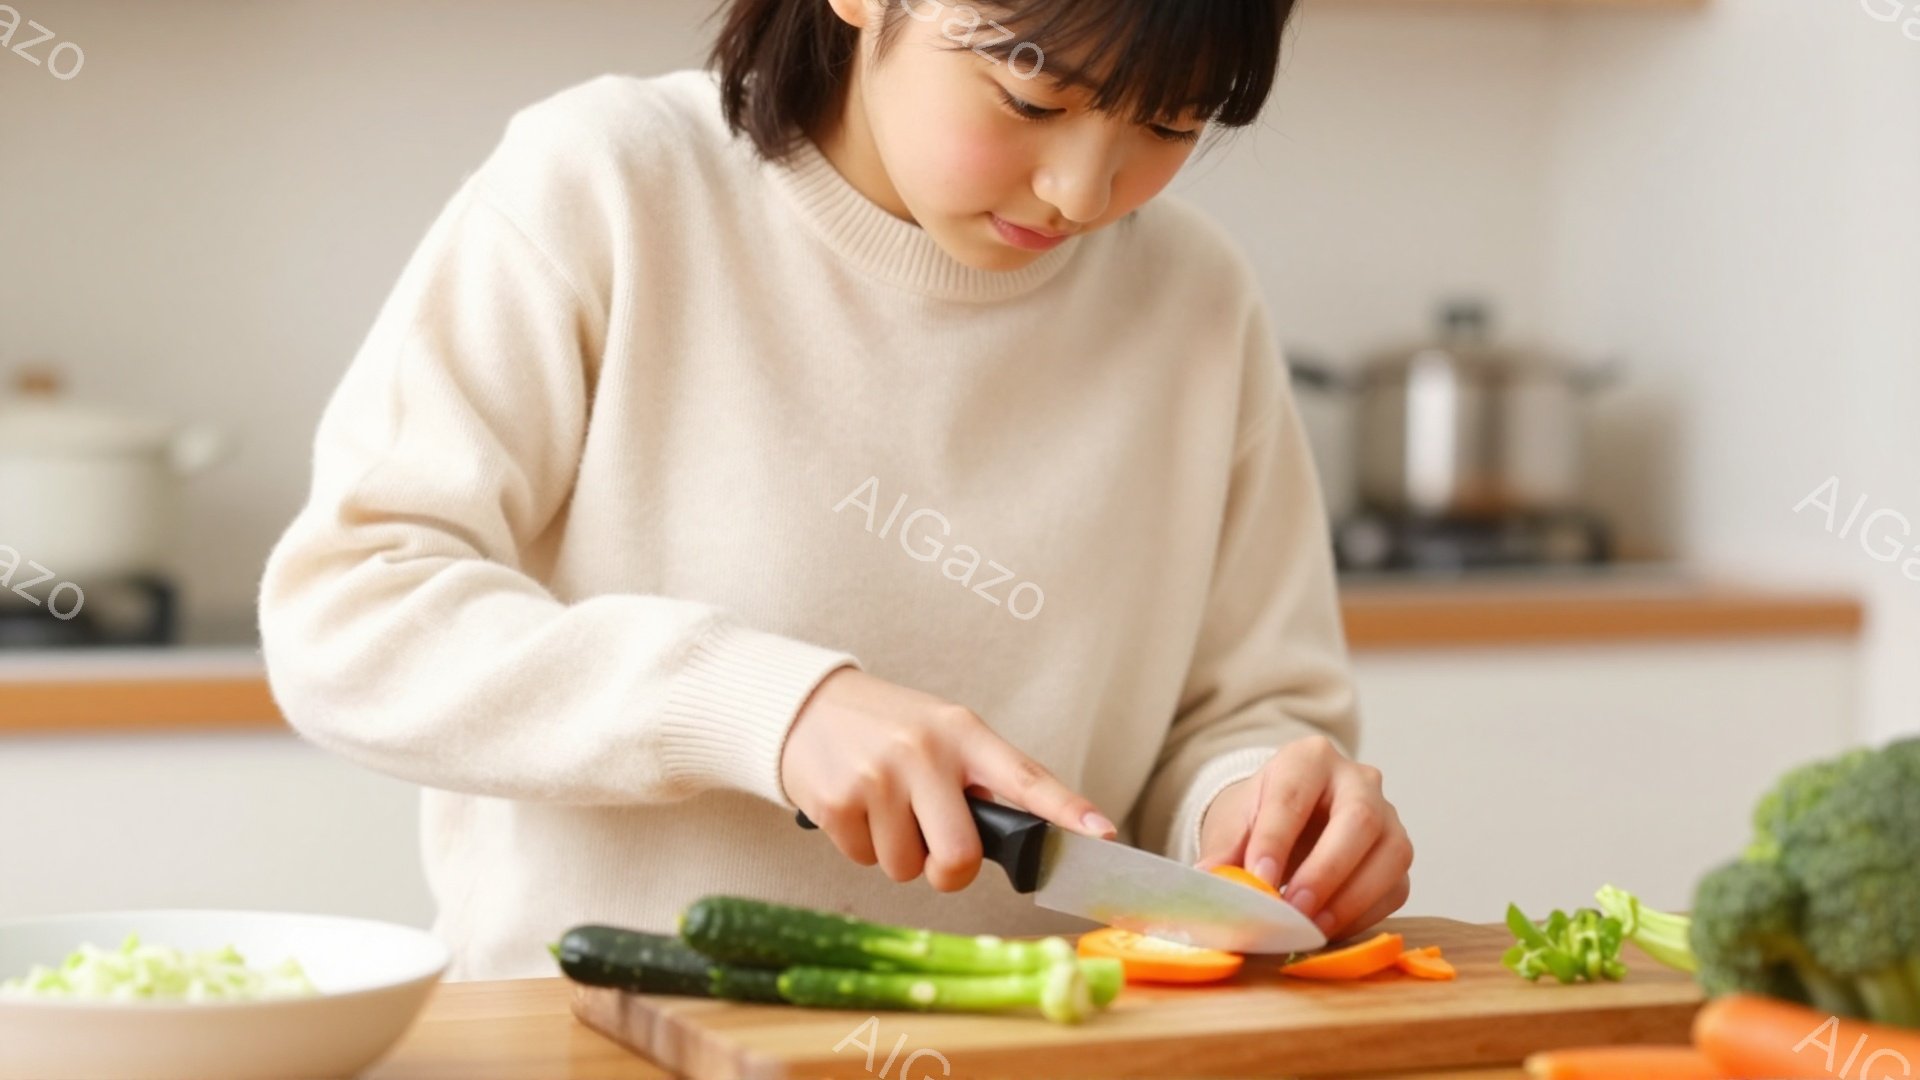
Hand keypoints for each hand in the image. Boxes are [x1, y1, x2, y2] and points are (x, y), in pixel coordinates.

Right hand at [780, 668, 1117, 891]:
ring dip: (898, 854)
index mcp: (963, 733)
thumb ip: (981, 778)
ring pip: (908, 868)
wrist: (805, 707)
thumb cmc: (886, 728)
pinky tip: (855, 807)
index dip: (1066, 810)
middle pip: (960, 857)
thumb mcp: (941, 732)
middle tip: (933, 847)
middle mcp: (924, 752)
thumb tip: (1026, 836)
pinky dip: (861, 846)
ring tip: (883, 807)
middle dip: (949, 871)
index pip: (1025, 777)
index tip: (1102, 833)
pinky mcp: (839, 802)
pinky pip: (866, 861)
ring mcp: (879, 778)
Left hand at [1197, 735, 1411, 941]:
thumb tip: (1210, 880)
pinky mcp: (1397, 855)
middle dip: (1325, 870)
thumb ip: (1224, 851)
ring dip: (1351, 899)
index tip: (1259, 879)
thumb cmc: (1260, 817)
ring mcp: (1388, 816)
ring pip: (1390, 853)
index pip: (1294, 795)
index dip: (1276, 839)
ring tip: (1310, 927)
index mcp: (1309, 759)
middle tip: (1293, 909)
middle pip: (1358, 819)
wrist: (1287, 821)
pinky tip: (1329, 928)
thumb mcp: (1233, 823)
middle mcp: (1358, 780)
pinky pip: (1395, 887)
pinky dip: (1364, 915)